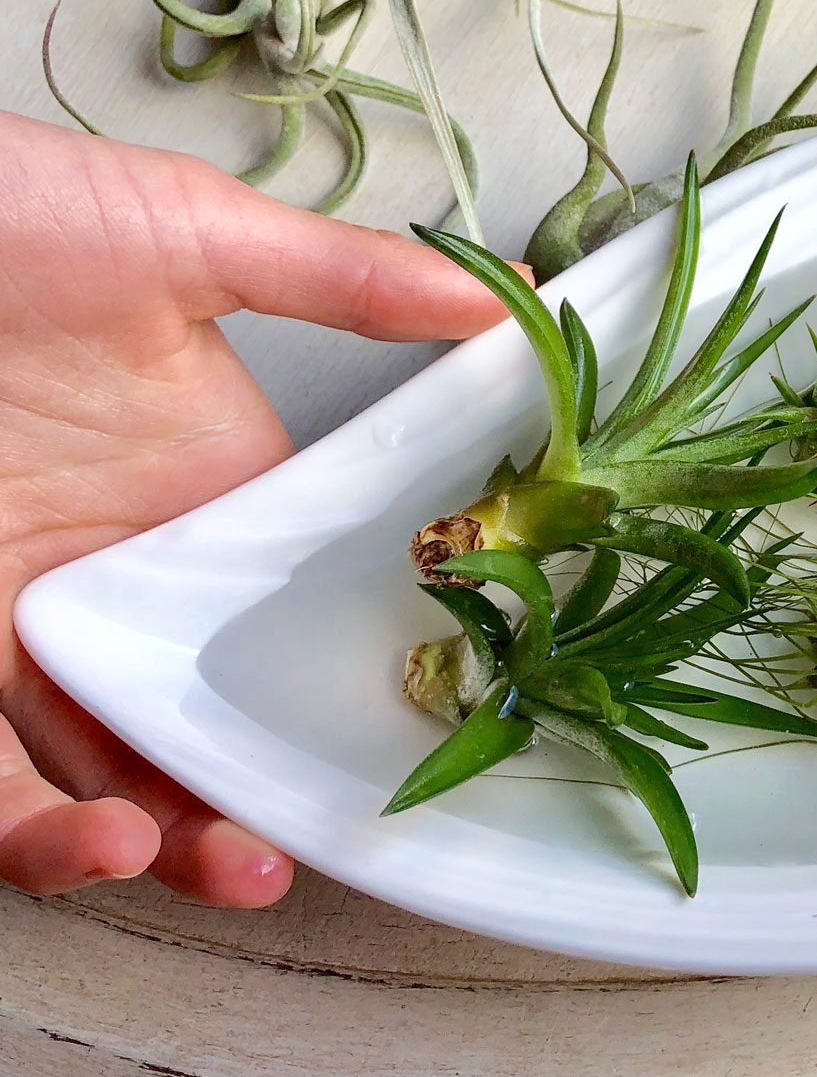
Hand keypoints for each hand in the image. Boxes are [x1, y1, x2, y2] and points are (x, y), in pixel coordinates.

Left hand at [0, 113, 508, 904]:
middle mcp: (122, 574)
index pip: (297, 620)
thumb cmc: (7, 215)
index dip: (351, 694)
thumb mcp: (189, 236)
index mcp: (208, 495)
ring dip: (174, 840)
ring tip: (237, 861)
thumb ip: (342, 281)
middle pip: (206, 718)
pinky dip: (44, 829)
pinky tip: (107, 836)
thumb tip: (506, 300)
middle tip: (321, 838)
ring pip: (104, 770)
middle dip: (266, 797)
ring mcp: (26, 619)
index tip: (423, 737)